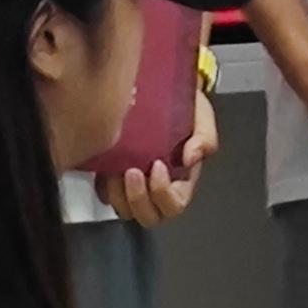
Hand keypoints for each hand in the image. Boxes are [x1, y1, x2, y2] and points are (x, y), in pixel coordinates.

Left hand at [96, 86, 220, 227]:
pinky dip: (103, 186)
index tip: (157, 165)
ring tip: (114, 169)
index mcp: (182, 182)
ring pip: (125, 210)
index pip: (174, 205)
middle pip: (148, 216)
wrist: (162, 92)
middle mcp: (158, 189)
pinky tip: (105, 166)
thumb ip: (204, 139)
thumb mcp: (202, 119)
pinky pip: (105, 195)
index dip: (164, 194)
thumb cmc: (185, 110)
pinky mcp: (114, 177)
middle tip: (131, 171)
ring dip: (118, 194)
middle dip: (137, 198)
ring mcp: (135, 186)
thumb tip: (191, 158)